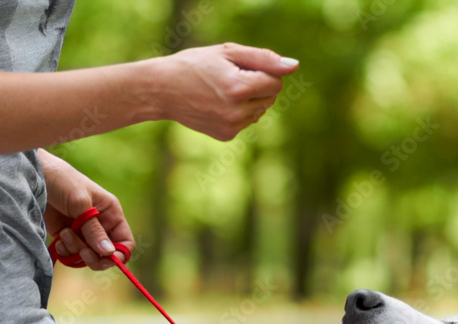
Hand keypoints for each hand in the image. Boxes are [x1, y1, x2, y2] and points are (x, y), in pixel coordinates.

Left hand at [39, 149, 134, 270]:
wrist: (35, 177)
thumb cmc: (62, 181)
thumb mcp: (80, 203)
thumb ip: (94, 230)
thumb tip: (109, 252)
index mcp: (111, 214)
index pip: (125, 242)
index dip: (119, 254)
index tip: (105, 257)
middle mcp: (100, 225)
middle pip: (106, 254)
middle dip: (94, 257)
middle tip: (82, 253)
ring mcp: (83, 232)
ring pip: (87, 256)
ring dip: (76, 250)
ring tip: (65, 233)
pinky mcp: (66, 237)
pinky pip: (71, 255)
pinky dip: (65, 252)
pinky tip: (59, 239)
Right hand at [157, 43, 298, 140]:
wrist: (163, 90)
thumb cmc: (196, 65)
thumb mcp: (228, 52)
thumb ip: (264, 59)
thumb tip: (294, 67)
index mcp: (238, 88)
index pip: (276, 82)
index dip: (263, 72)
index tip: (242, 67)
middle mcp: (237, 112)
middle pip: (271, 98)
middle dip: (258, 86)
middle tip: (230, 78)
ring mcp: (232, 127)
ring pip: (261, 110)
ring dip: (250, 99)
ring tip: (223, 91)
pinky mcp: (227, 135)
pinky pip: (247, 121)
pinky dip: (240, 112)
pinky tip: (218, 104)